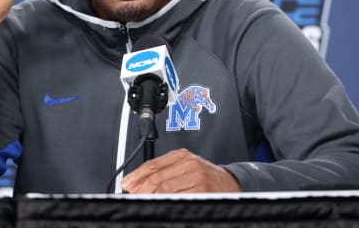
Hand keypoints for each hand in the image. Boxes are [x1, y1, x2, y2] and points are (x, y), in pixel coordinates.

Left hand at [121, 148, 240, 192]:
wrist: (230, 183)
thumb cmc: (206, 177)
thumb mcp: (185, 166)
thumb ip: (164, 171)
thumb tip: (137, 183)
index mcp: (182, 155)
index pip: (153, 164)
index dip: (137, 175)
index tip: (127, 184)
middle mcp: (189, 163)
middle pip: (157, 177)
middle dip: (141, 188)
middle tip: (132, 195)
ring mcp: (196, 177)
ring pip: (165, 189)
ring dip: (150, 196)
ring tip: (142, 200)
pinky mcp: (201, 191)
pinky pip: (178, 198)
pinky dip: (165, 202)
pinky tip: (159, 204)